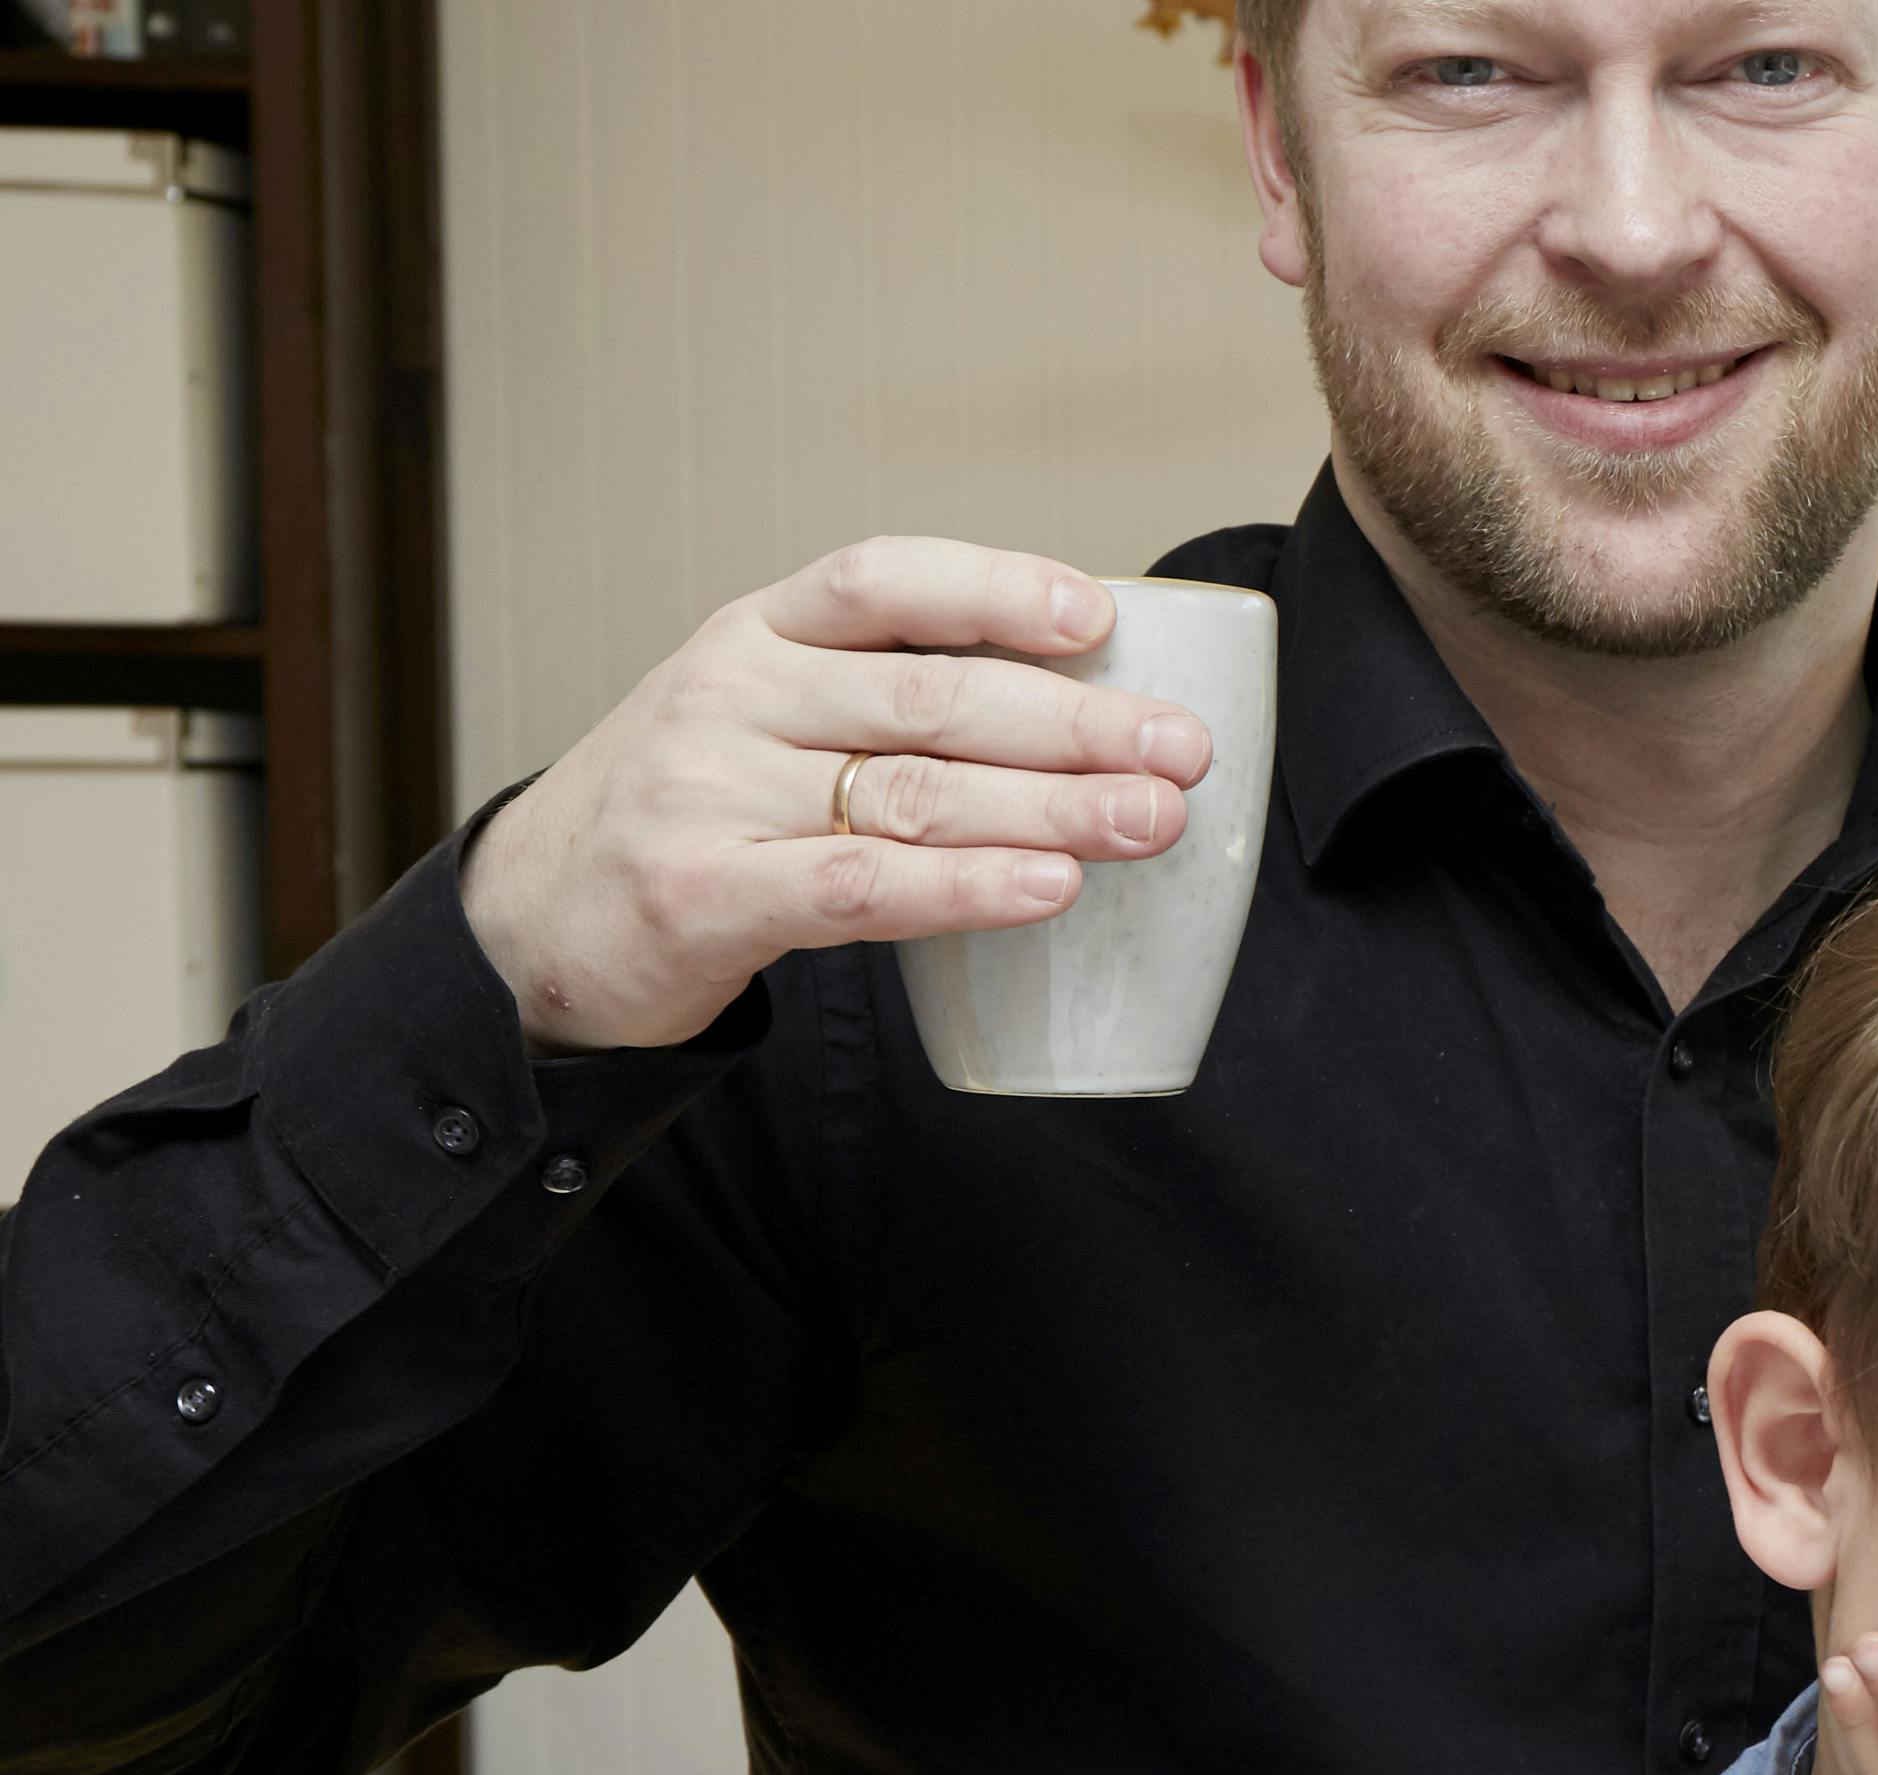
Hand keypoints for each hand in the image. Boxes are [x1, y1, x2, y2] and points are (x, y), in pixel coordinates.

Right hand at [461, 537, 1214, 1053]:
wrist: (530, 925)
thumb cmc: (693, 813)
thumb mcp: (760, 715)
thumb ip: (880, 701)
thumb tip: (1084, 711)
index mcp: (753, 632)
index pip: (881, 579)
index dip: (995, 588)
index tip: (1100, 616)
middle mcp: (727, 695)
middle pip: (930, 697)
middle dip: (1075, 722)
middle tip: (1181, 750)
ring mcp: (709, 793)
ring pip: (914, 792)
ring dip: (1053, 808)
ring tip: (1154, 820)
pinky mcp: (703, 894)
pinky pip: (862, 887)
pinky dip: (968, 888)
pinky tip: (1049, 887)